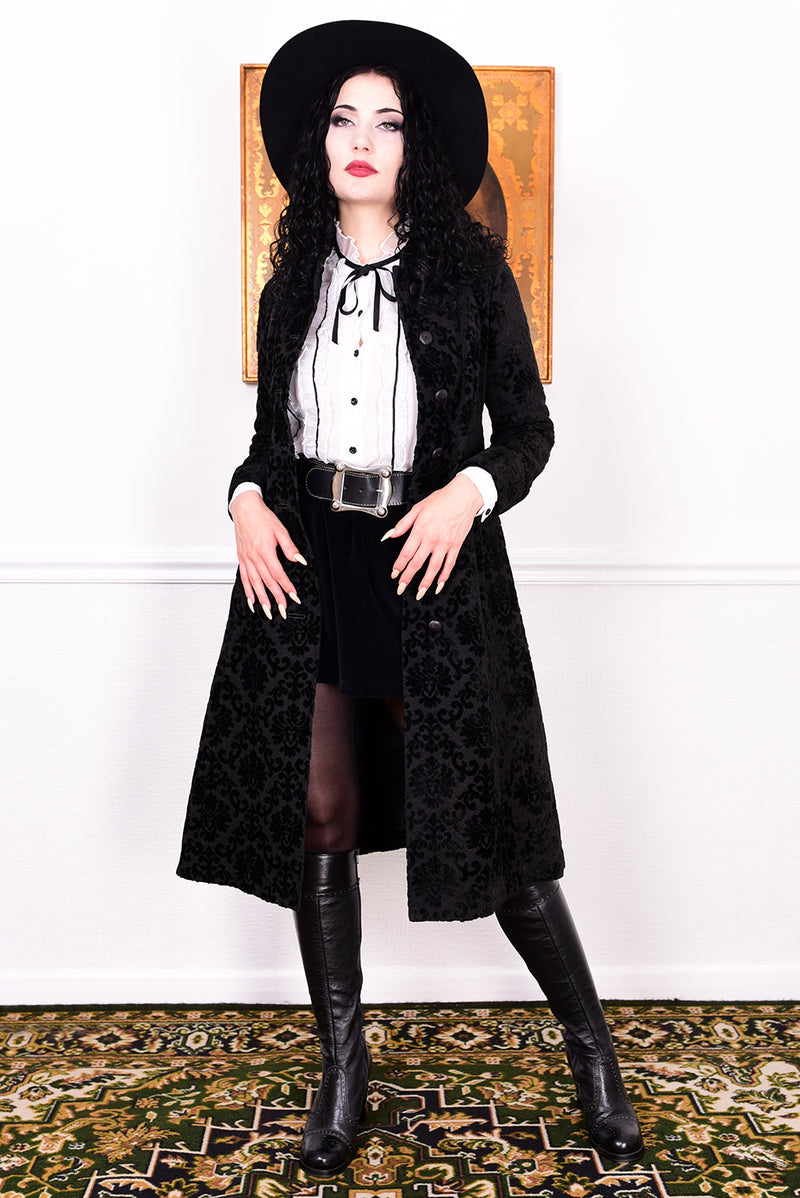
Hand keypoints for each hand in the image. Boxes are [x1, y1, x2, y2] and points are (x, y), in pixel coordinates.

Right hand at [229, 490, 306, 618]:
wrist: (245, 509)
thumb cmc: (262, 518)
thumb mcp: (281, 530)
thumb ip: (290, 548)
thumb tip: (300, 560)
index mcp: (265, 551)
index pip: (278, 574)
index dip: (286, 587)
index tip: (293, 597)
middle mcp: (254, 557)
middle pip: (267, 582)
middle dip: (276, 598)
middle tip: (283, 610)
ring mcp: (246, 559)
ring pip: (255, 583)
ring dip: (262, 599)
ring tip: (267, 611)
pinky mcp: (241, 558)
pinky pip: (244, 578)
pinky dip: (248, 591)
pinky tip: (252, 601)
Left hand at [383, 474, 482, 598]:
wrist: (463, 496)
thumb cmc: (442, 500)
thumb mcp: (418, 508)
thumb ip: (403, 524)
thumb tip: (391, 535)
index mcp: (420, 530)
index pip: (406, 553)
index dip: (399, 566)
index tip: (394, 574)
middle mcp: (432, 539)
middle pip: (417, 563)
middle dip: (407, 578)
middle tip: (401, 588)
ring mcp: (445, 544)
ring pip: (433, 568)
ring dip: (425, 583)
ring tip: (419, 593)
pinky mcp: (456, 546)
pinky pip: (449, 565)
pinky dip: (444, 576)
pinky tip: (439, 584)